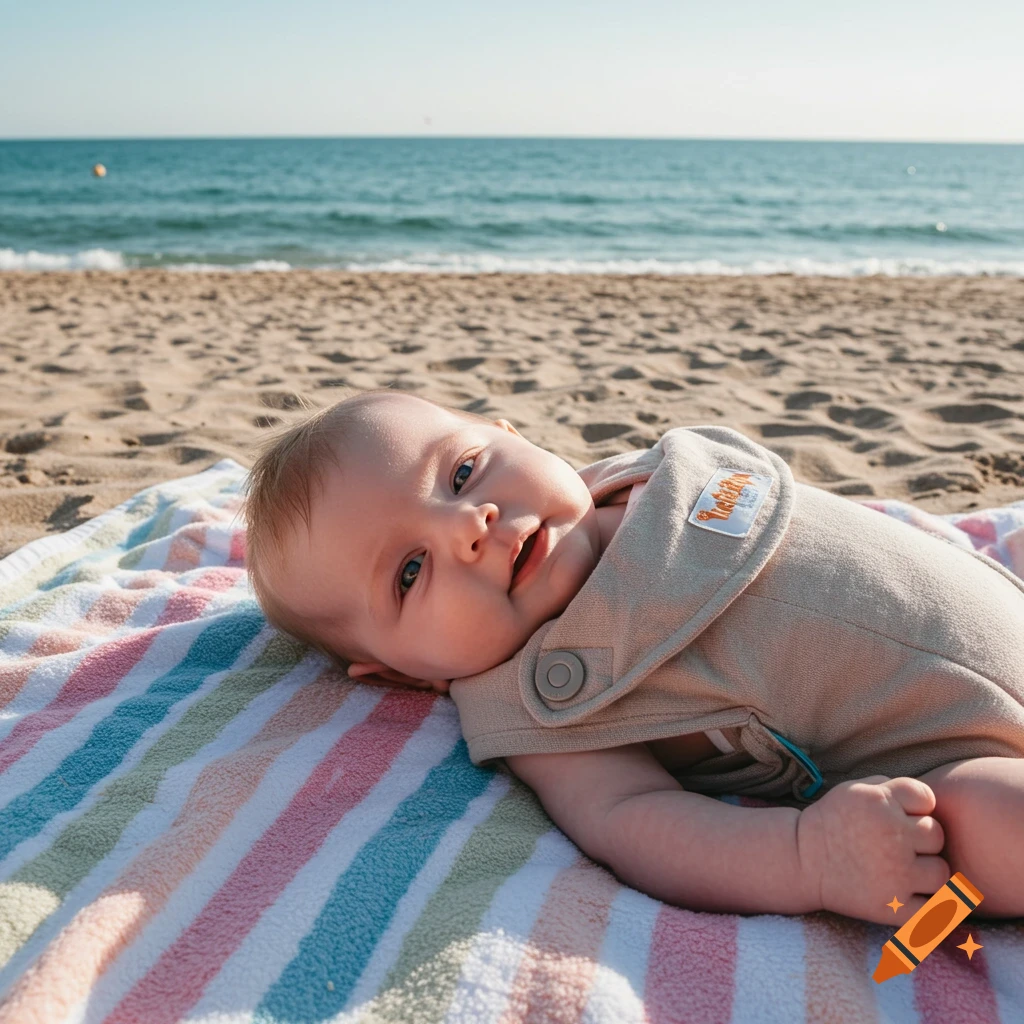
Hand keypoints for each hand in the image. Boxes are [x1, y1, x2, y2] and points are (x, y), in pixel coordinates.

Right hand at [796, 776, 948, 924]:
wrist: (801, 860)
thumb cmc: (831, 821)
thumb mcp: (854, 789)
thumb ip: (891, 788)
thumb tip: (927, 801)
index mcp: (881, 802)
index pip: (926, 798)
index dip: (917, 807)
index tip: (900, 816)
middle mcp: (892, 835)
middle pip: (936, 835)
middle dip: (921, 839)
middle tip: (899, 846)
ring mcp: (896, 873)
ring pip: (941, 872)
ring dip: (927, 872)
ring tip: (905, 872)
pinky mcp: (894, 906)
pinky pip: (934, 910)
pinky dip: (931, 909)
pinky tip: (915, 898)